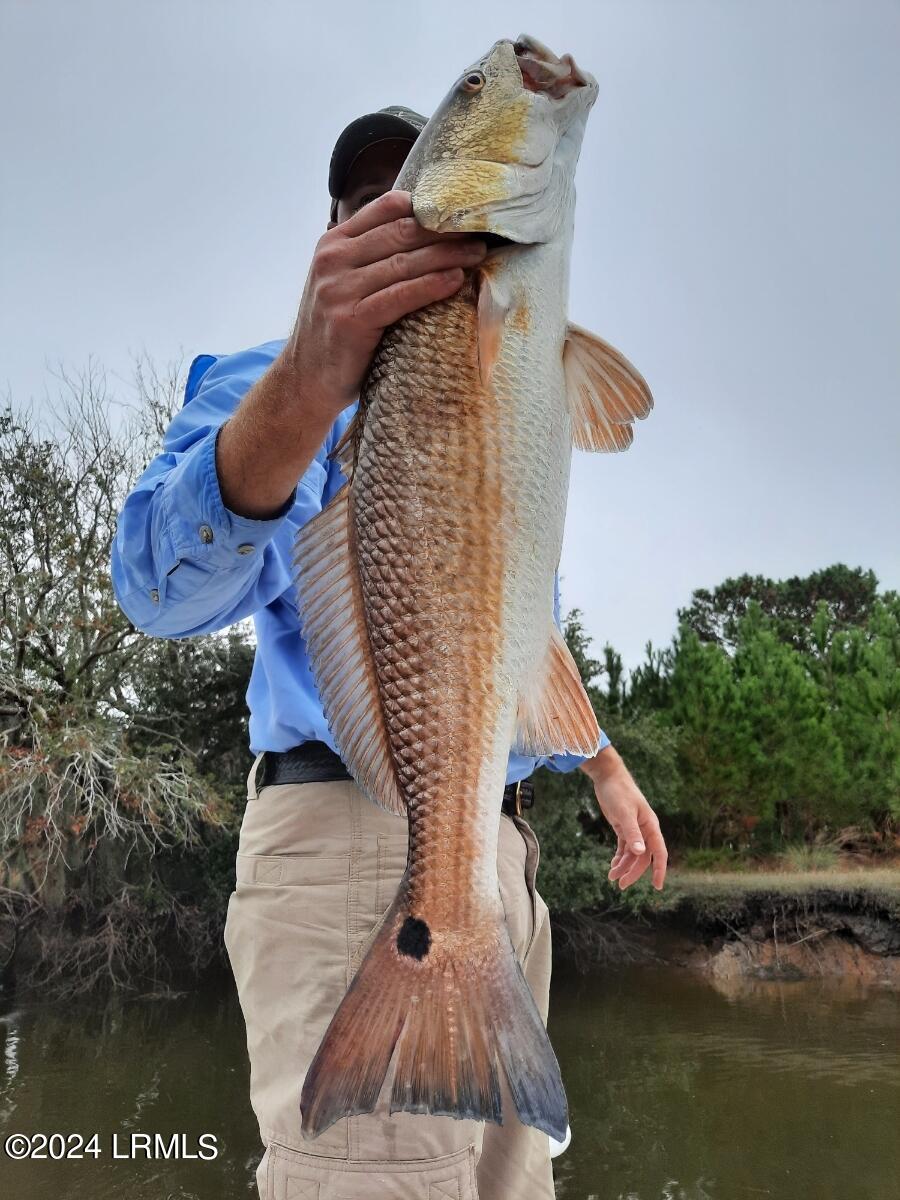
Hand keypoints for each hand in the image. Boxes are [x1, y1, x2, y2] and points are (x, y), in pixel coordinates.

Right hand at [284, 190, 487, 413]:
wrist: (306, 379)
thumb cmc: (338, 331)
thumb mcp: (345, 282)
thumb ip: (372, 257)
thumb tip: (427, 234)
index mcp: (333, 242)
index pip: (386, 208)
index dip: (428, 207)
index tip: (462, 213)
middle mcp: (332, 260)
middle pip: (400, 232)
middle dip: (444, 231)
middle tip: (479, 233)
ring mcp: (338, 289)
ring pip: (403, 263)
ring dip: (446, 256)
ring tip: (476, 254)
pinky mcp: (350, 320)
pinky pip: (399, 296)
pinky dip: (431, 286)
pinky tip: (455, 280)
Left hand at [580, 749, 667, 890]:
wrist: (608, 776)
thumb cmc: (618, 792)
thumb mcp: (624, 812)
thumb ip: (632, 833)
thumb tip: (641, 852)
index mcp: (651, 826)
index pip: (659, 852)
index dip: (659, 870)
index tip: (657, 886)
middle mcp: (645, 830)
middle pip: (643, 857)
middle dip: (633, 872)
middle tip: (620, 885)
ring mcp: (634, 829)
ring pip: (632, 854)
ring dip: (624, 866)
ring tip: (611, 877)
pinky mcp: (623, 827)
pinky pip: (625, 847)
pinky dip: (619, 857)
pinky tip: (613, 866)